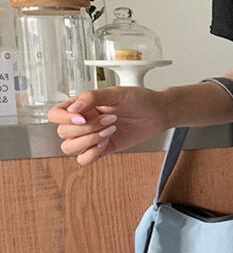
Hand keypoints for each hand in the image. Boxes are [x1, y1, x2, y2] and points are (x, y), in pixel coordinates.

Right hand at [47, 85, 170, 165]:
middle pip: (63, 133)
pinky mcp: (103, 149)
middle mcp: (83, 121)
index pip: (55, 115)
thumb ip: (92, 97)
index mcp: (81, 106)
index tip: (82, 118)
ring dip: (88, 141)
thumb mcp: (116, 93)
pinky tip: (106, 143)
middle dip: (85, 129)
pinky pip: (84, 159)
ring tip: (110, 130)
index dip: (63, 118)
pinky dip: (91, 154)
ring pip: (69, 148)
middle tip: (110, 120)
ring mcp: (92, 136)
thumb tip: (73, 109)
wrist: (158, 113)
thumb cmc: (138, 99)